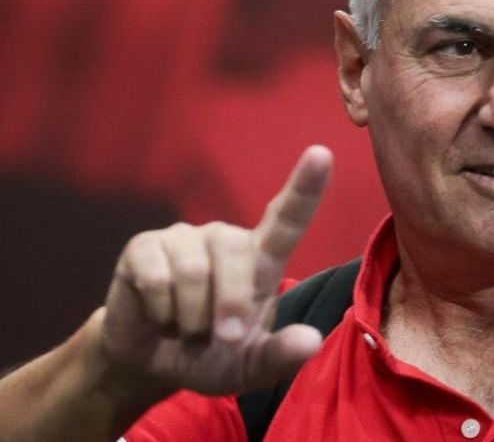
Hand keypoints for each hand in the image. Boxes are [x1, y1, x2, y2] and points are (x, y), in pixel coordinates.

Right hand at [99, 146, 331, 396]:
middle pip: (236, 258)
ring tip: (187, 326)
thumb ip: (280, 356)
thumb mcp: (250, 368)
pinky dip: (160, 311)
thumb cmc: (211, 356)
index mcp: (261, 260)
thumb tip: (310, 341)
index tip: (322, 153)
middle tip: (222, 339)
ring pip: (194, 273)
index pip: (287, 218)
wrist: (150, 362)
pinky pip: (157, 278)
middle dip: (229, 307)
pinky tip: (158, 314)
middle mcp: (226, 238)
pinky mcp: (144, 246)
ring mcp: (184, 238)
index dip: (304, 187)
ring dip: (191, 317)